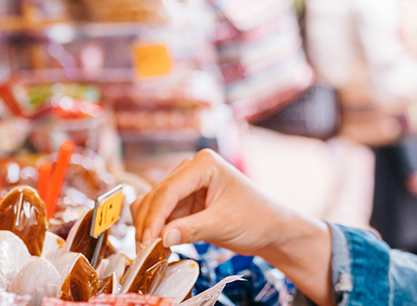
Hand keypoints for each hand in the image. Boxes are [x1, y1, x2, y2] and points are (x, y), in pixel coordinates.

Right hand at [131, 149, 334, 304]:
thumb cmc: (257, 218)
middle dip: (148, 223)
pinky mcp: (185, 202)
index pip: (168, 189)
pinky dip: (157, 230)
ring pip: (153, 205)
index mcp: (204, 164)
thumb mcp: (224, 224)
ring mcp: (187, 186)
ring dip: (150, 227)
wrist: (271, 229)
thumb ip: (192, 229)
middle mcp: (191, 170)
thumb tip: (162, 238)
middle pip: (156, 196)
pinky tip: (161, 247)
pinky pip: (162, 215)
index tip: (147, 240)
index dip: (154, 216)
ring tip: (152, 251)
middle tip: (145, 250)